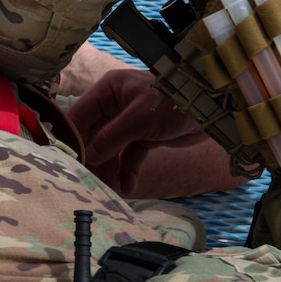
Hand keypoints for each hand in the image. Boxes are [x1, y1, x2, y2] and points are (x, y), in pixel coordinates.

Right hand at [69, 68, 251, 199]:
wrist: (213, 108)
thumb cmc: (173, 102)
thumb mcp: (139, 119)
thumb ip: (111, 138)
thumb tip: (88, 156)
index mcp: (108, 91)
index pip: (80, 115)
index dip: (72, 137)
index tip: (67, 161)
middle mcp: (114, 105)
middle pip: (94, 135)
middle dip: (93, 159)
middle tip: (87, 181)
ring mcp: (129, 122)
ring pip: (111, 149)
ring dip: (110, 169)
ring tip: (108, 190)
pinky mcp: (144, 136)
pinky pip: (130, 156)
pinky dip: (128, 170)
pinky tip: (128, 187)